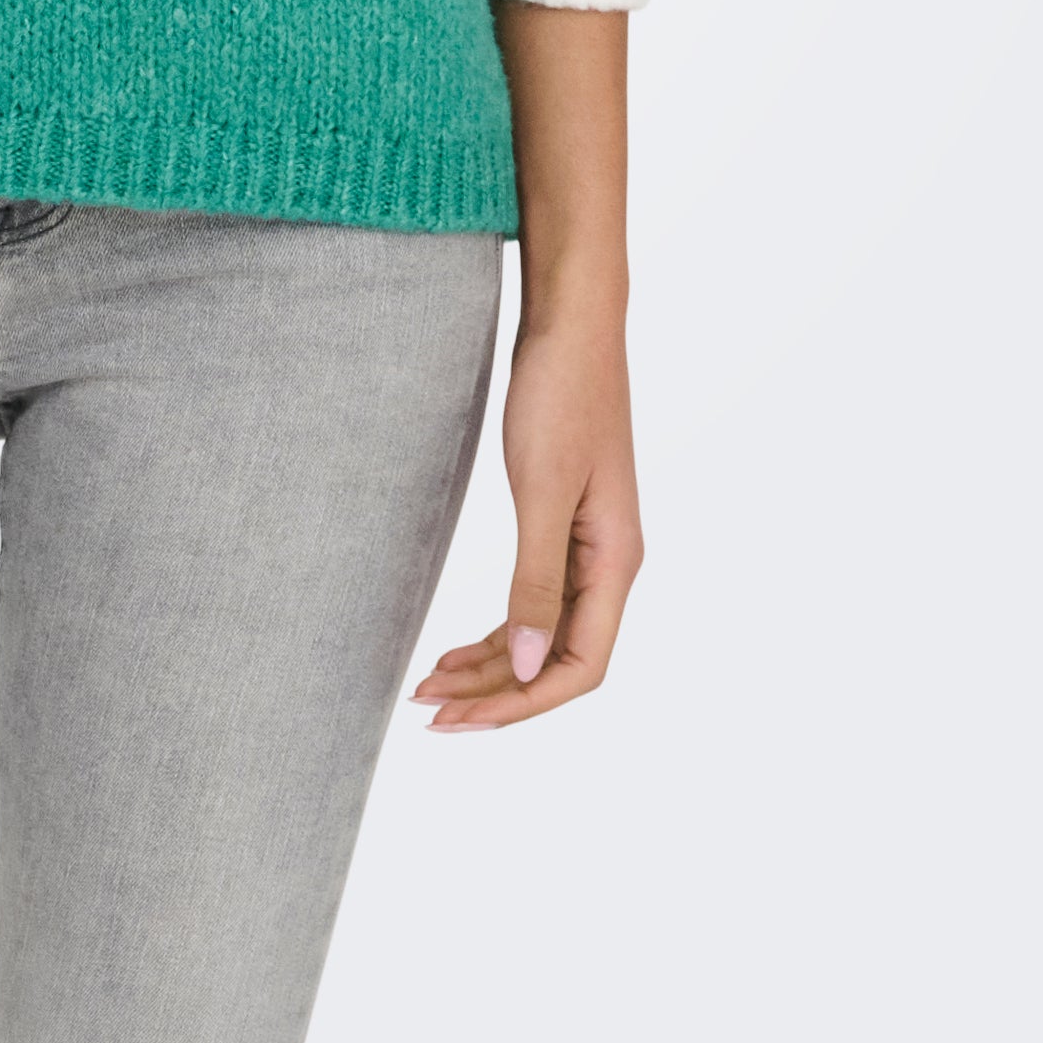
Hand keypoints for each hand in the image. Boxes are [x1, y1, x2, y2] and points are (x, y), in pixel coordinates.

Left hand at [414, 307, 638, 730]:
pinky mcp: (563, 523)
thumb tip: (534, 668)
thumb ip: (538, 581)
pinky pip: (535, 598)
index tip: (460, 718)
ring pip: (543, 634)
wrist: (570, 323)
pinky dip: (498, 630)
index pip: (581, 668)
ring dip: (491, 666)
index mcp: (616, 563)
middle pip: (558, 661)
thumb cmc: (561, 395)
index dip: (523, 703)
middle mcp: (609, 564)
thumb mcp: (542, 491)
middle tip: (426, 711)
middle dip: (496, 694)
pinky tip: (457, 645)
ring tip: (429, 686)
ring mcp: (587, 546)